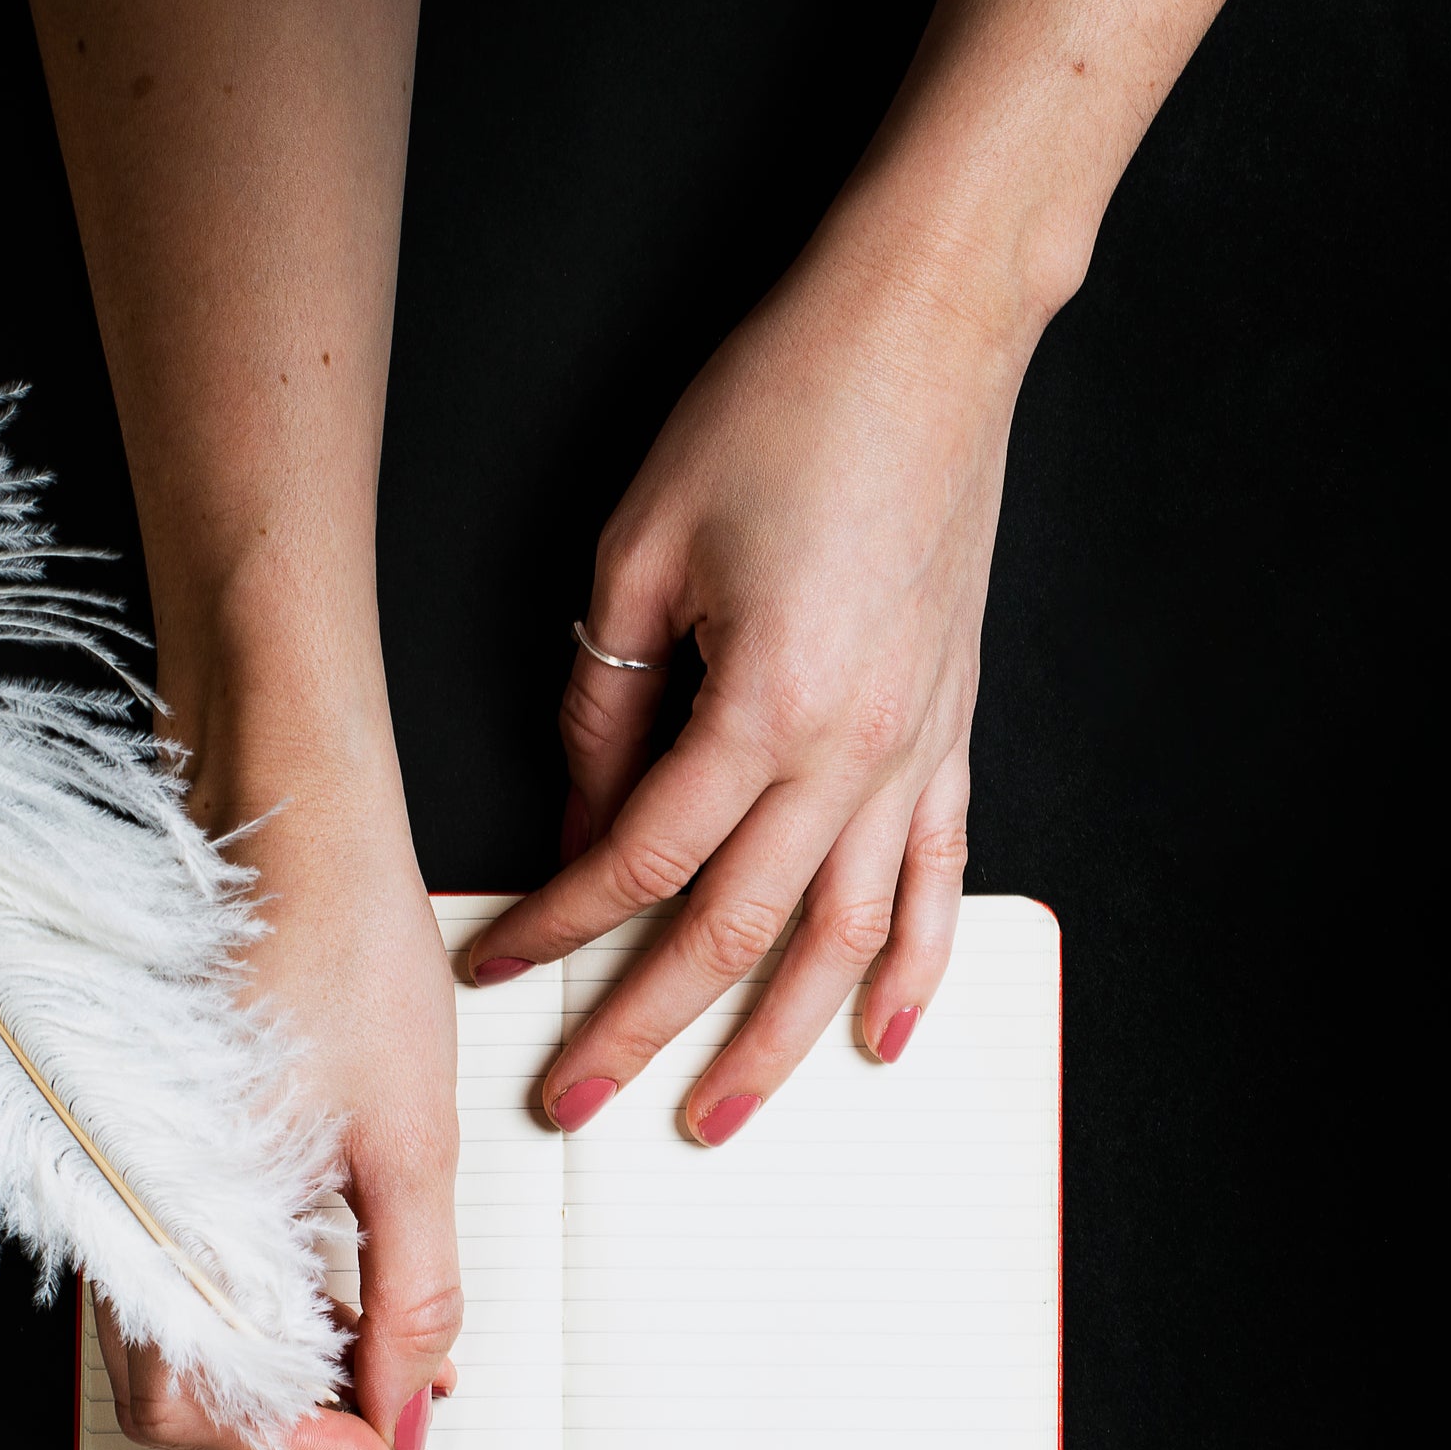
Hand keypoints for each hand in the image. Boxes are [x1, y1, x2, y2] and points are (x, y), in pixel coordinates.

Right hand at [98, 729, 461, 1449]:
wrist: (288, 818)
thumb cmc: (340, 946)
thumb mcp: (408, 1143)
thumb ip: (409, 1294)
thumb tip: (411, 1407)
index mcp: (170, 1221)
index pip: (198, 1412)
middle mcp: (123, 1212)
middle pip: (173, 1394)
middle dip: (283, 1436)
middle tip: (387, 1434)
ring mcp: (127, 1180)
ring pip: (177, 1337)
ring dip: (275, 1376)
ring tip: (379, 1367)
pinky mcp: (149, 1149)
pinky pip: (182, 1270)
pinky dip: (259, 1309)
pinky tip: (338, 1292)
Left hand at [459, 226, 1022, 1139]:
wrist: (926, 335)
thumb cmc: (781, 410)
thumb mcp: (643, 546)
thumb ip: (604, 697)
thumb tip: (579, 818)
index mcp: (760, 703)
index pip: (636, 860)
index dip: (556, 927)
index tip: (494, 970)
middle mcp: (853, 748)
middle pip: (736, 930)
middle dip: (647, 1028)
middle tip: (578, 1101)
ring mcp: (918, 747)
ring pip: (847, 937)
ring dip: (780, 1041)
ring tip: (720, 1115)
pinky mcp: (956, 727)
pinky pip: (940, 876)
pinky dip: (915, 965)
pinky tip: (883, 1036)